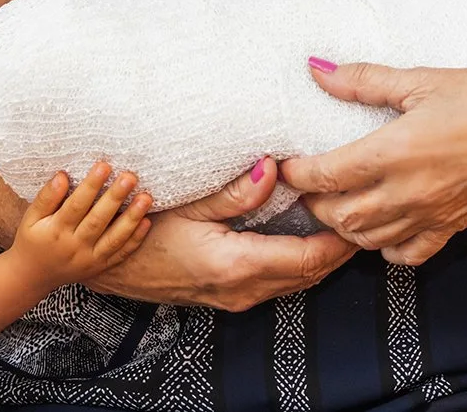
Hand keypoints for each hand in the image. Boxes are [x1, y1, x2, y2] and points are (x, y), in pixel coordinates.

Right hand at [5, 162, 152, 290]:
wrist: (33, 276)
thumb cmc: (33, 239)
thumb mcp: (31, 217)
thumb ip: (46, 197)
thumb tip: (62, 176)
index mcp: (56, 231)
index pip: (76, 205)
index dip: (91, 185)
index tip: (104, 165)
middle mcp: (74, 247)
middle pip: (98, 220)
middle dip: (115, 197)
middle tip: (130, 176)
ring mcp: (89, 259)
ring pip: (113, 239)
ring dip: (131, 218)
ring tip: (146, 197)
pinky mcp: (100, 267)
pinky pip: (120, 254)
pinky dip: (135, 239)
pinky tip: (147, 222)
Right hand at [85, 156, 357, 311]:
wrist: (102, 263)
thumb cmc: (139, 229)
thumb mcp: (187, 203)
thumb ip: (235, 191)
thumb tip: (273, 168)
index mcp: (236, 265)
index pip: (308, 257)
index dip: (340, 237)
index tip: (359, 208)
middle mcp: (242, 290)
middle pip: (311, 273)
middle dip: (341, 246)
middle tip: (364, 209)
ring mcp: (235, 297)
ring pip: (297, 281)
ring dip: (323, 255)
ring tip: (344, 219)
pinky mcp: (228, 294)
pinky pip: (279, 282)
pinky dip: (301, 262)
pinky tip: (307, 236)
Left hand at [280, 62, 466, 265]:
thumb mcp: (425, 79)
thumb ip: (365, 80)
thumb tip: (317, 69)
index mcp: (397, 151)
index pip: (326, 175)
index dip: (297, 173)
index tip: (284, 161)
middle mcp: (409, 192)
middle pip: (339, 216)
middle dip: (313, 202)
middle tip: (306, 181)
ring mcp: (431, 215)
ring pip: (366, 240)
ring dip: (342, 225)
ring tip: (334, 201)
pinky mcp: (453, 227)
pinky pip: (406, 254)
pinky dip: (384, 247)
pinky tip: (379, 225)